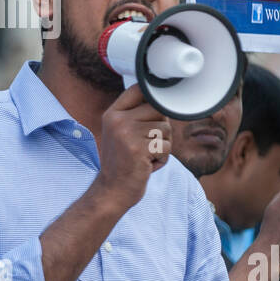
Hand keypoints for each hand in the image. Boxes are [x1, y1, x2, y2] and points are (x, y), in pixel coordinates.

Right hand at [93, 85, 171, 210]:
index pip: (138, 89)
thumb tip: (167, 100)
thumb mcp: (121, 133)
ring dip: (162, 145)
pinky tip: (147, 165)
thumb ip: (137, 116)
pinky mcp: (138, 148)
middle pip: (158, 109)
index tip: (158, 108)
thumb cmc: (123, 162)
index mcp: (112, 113)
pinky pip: (167, 146)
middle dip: (161, 127)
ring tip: (146, 156)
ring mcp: (126, 133)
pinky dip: (162, 158)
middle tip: (148, 144)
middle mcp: (117, 120)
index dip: (154, 96)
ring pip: (165, 128)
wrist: (112, 191)